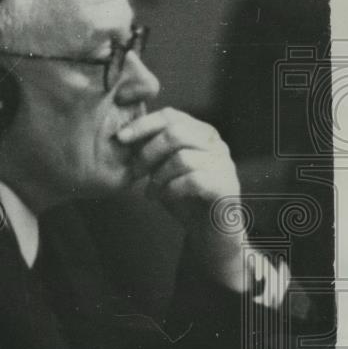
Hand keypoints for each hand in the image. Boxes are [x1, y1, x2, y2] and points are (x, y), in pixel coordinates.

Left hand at [116, 108, 244, 286]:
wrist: (208, 233)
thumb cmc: (182, 196)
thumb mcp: (161, 167)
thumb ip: (150, 148)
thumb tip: (122, 132)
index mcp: (200, 133)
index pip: (171, 115)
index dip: (143, 124)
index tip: (120, 138)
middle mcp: (216, 144)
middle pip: (176, 132)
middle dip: (147, 152)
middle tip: (135, 172)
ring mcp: (225, 165)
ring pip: (182, 158)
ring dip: (158, 176)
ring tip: (150, 191)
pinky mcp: (227, 187)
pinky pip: (194, 180)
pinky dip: (172, 189)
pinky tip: (165, 197)